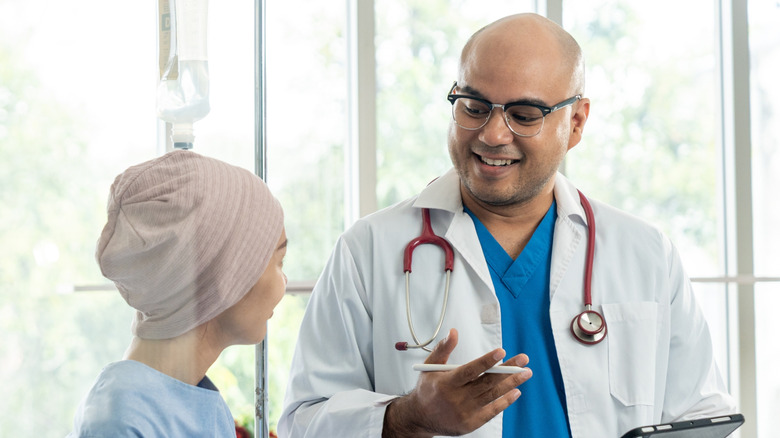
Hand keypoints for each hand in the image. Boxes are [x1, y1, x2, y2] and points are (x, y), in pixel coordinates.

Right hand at [382, 328, 531, 437]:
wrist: (420, 417)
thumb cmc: (427, 389)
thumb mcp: (429, 367)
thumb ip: (443, 348)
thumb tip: (454, 332)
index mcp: (446, 383)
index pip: (470, 371)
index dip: (486, 361)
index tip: (501, 352)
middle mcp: (457, 399)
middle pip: (487, 382)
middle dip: (508, 370)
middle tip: (523, 360)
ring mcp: (466, 413)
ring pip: (493, 395)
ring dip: (512, 383)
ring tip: (525, 372)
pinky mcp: (472, 423)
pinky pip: (492, 411)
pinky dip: (505, 401)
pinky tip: (515, 391)